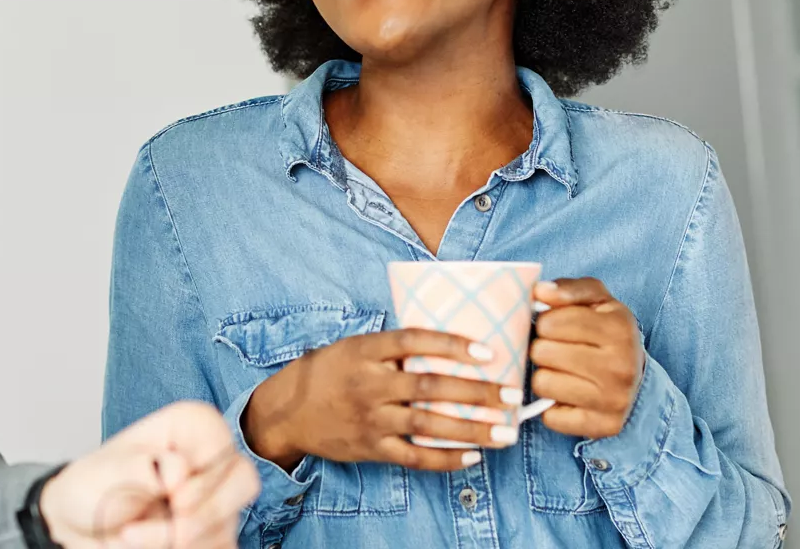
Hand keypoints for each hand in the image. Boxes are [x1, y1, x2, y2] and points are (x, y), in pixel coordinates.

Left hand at [39, 401, 259, 548]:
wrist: (82, 526)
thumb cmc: (97, 485)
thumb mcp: (110, 471)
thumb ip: (145, 467)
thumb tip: (181, 472)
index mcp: (188, 428)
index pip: (222, 440)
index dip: (207, 473)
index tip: (175, 495)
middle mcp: (208, 460)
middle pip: (244, 480)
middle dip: (209, 512)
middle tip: (176, 529)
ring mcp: (214, 499)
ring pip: (227, 523)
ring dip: (179, 539)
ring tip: (133, 536)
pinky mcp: (211, 533)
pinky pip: (219, 547)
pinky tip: (148, 546)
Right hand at [243, 329, 522, 473]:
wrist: (287, 411)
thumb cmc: (330, 371)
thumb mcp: (355, 346)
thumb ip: (394, 347)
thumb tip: (448, 339)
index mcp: (366, 350)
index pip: (414, 340)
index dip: (452, 344)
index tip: (488, 351)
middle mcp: (369, 384)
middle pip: (429, 386)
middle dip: (476, 391)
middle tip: (512, 395)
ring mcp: (370, 419)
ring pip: (428, 425)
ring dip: (471, 429)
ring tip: (505, 432)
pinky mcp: (371, 448)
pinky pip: (414, 457)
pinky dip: (445, 459)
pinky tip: (473, 456)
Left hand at [530, 277, 644, 439]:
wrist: (637, 376)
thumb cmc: (607, 331)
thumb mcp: (595, 299)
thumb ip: (567, 289)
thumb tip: (540, 292)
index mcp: (619, 328)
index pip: (551, 322)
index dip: (545, 323)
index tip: (554, 327)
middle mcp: (621, 366)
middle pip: (542, 353)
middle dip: (542, 348)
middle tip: (557, 350)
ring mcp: (614, 400)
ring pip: (543, 384)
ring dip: (545, 377)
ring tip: (561, 371)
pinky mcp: (604, 427)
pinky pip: (551, 418)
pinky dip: (552, 408)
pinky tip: (568, 396)